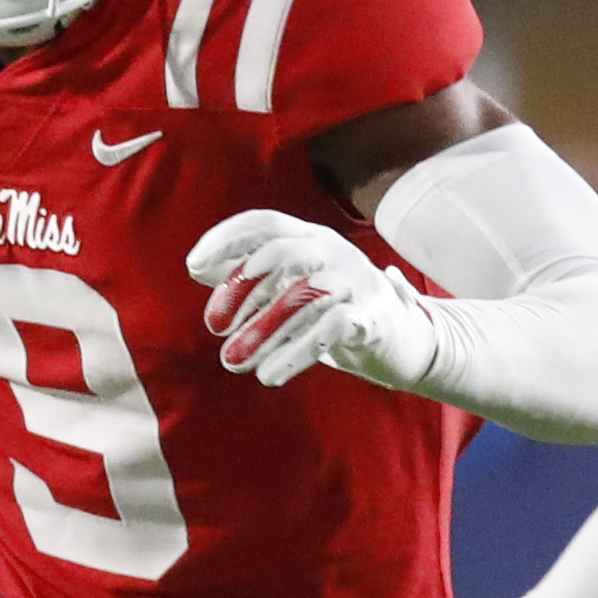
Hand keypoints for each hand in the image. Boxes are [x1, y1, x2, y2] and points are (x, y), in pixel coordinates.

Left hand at [186, 210, 438, 391]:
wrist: (404, 341)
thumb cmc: (337, 311)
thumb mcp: (292, 288)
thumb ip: (252, 280)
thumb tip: (198, 268)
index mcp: (310, 238)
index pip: (264, 223)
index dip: (226, 239)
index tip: (193, 266)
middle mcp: (333, 251)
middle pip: (282, 252)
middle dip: (241, 287)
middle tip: (214, 325)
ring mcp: (356, 282)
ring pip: (303, 296)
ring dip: (263, 331)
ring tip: (234, 363)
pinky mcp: (372, 317)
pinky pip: (329, 330)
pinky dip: (295, 353)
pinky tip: (271, 375)